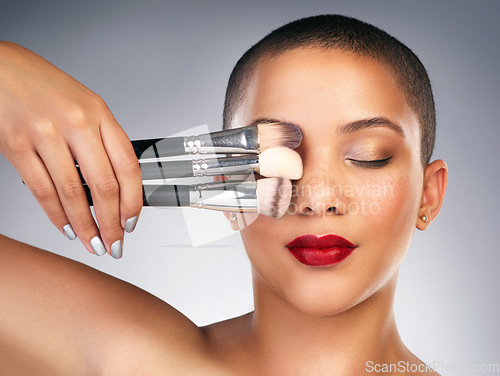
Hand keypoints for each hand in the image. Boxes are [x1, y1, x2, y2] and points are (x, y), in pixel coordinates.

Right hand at [0, 42, 141, 257]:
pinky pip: (42, 191)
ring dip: (85, 226)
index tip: (133, 222)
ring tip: (92, 243)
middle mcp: (76, 122)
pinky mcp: (16, 145)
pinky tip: (67, 228)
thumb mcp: (86, 106)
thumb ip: (103, 142)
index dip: (133, 201)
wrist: (1, 68)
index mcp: (99, 113)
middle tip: (115, 244)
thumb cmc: (47, 89)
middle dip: (112, 223)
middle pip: (104, 185)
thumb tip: (119, 187)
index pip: (129, 166)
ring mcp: (45, 134)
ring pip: (72, 193)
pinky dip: (57, 216)